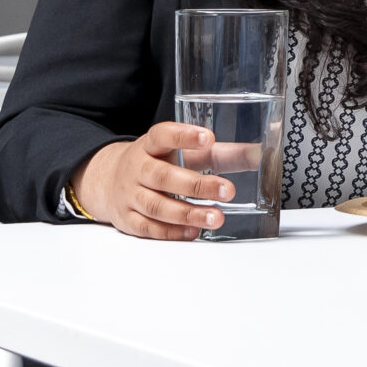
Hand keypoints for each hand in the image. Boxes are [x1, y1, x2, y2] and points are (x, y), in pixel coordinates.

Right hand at [71, 122, 229, 239]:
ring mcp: (129, 195)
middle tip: (228, 190)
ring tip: (216, 217)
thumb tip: (260, 155)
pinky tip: (193, 231)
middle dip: (196, 185)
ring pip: (156, 205)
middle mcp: (136, 169)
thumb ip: (223, 154)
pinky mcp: (126, 219)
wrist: (106, 180)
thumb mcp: (184, 153)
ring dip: (187, 213)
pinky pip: (148, 228)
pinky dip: (171, 231)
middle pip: (163, 176)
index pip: (162, 135)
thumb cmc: (157, 163)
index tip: (208, 138)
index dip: (183, 136)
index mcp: (150, 145)